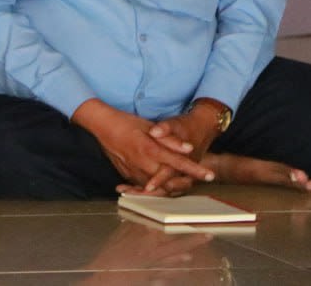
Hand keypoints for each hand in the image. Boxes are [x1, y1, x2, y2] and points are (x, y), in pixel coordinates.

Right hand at [72, 100, 214, 193]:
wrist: (101, 125)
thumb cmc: (126, 123)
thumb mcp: (149, 126)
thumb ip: (170, 140)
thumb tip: (188, 148)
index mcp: (149, 149)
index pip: (178, 163)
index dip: (195, 170)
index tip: (209, 175)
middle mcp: (142, 163)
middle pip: (170, 181)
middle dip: (186, 182)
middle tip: (199, 180)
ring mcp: (133, 171)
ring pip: (158, 188)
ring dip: (172, 187)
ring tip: (185, 183)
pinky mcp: (127, 175)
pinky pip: (144, 186)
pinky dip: (156, 187)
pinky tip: (162, 185)